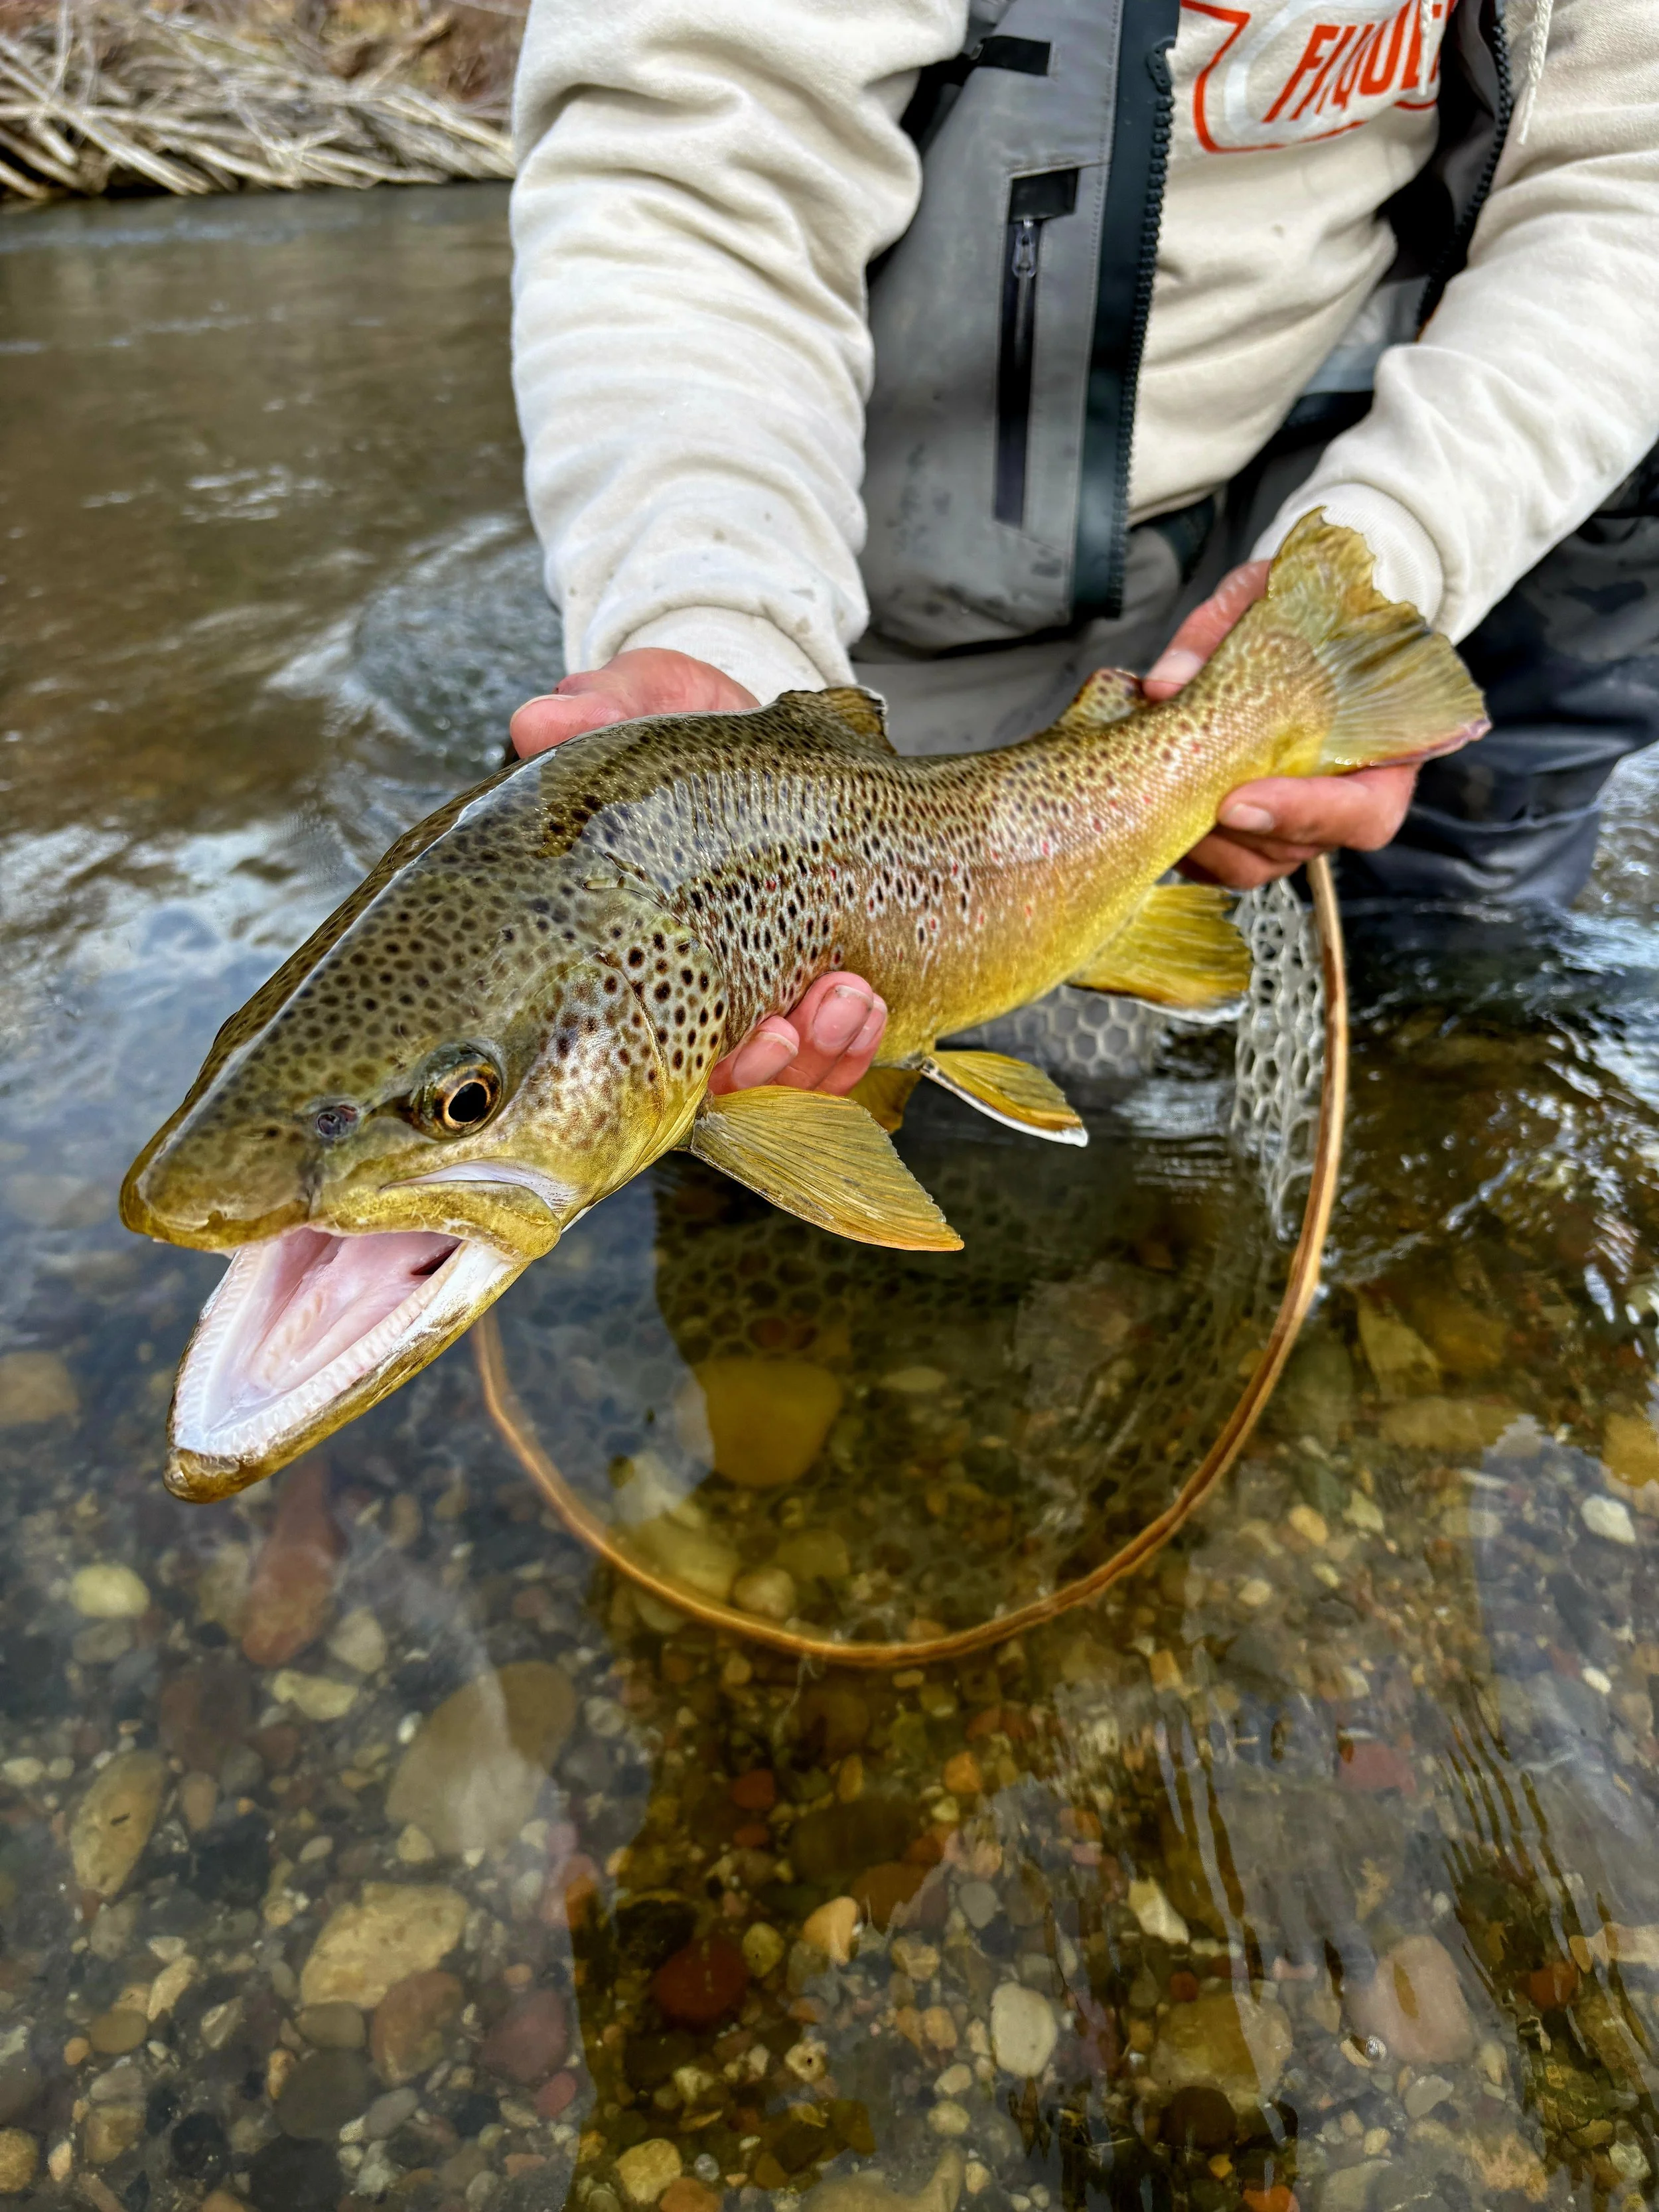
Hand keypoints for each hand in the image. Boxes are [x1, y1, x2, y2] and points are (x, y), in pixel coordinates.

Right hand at [510, 651, 887, 1095]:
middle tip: (786, 1029)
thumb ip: (600, 711)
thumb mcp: (642, 703)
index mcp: (622, 948)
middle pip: (715, 1087)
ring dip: (818, 1057)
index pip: (632, 1048)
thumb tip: (540, 720)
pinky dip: (851, 1045)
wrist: (754, 717)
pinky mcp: (808, 984)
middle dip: (763, 1072)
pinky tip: (866, 1003)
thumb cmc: (678, 724)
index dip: (678, 1070)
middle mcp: (679, 995)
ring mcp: (749, 996)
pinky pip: (827, 1057)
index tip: (742, 1035)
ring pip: (778, 1083)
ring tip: (849, 999)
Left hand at [1143, 559, 1417, 888]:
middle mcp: (1348, 796)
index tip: (1236, 803)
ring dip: (1206, 847)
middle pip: (1300, 847)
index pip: (1363, 813)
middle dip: (1234, 834)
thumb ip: (1223, 629)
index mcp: (1386, 749)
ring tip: (1160, 803)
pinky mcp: (1260, 829)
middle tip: (1177, 800)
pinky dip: (1190, 849)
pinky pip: (1225, 862)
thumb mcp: (1271, 597)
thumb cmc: (1310, 612)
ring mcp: (1302, 820)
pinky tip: (1159, 814)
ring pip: (1257, 863)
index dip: (1302, 815)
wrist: (1313, 622)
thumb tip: (1165, 684)